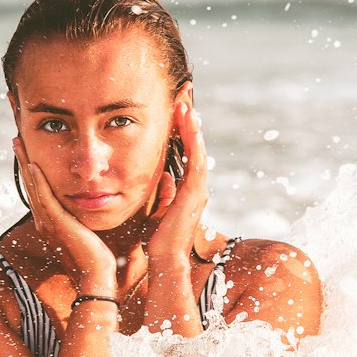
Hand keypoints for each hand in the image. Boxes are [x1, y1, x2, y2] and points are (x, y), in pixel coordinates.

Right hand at [13, 136, 116, 292]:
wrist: (95, 275)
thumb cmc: (93, 258)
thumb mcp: (83, 233)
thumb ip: (78, 220)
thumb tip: (82, 210)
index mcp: (49, 223)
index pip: (37, 191)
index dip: (31, 170)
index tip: (28, 152)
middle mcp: (44, 221)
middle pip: (30, 185)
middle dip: (23, 161)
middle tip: (17, 141)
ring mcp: (49, 223)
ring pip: (33, 187)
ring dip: (26, 164)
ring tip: (20, 145)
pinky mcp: (57, 224)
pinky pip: (45, 198)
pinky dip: (38, 181)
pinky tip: (34, 165)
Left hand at [146, 101, 208, 267]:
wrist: (164, 260)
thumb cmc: (157, 240)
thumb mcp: (157, 210)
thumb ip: (164, 193)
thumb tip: (164, 177)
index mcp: (186, 189)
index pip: (186, 152)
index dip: (182, 130)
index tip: (176, 109)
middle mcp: (196, 186)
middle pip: (195, 146)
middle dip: (189, 121)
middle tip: (183, 97)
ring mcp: (198, 189)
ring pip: (197, 150)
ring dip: (191, 126)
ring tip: (185, 104)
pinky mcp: (195, 194)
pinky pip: (197, 161)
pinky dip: (193, 141)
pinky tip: (189, 124)